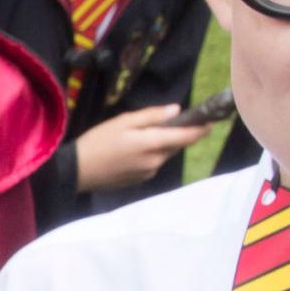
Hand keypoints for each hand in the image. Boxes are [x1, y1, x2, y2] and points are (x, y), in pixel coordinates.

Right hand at [73, 105, 207, 191]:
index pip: (186, 136)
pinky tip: (131, 151)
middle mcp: (155, 161)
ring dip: (161, 144)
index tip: (212, 120)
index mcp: (152, 144)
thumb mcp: (123, 121)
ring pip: (164, 154)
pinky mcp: (140, 180)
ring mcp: (148, 173)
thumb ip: (152, 116)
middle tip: (169, 122)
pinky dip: (150, 155)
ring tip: (141, 136)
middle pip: (175, 145)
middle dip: (177, 134)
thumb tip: (176, 111)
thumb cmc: (97, 141)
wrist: (77, 172)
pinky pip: (152, 163)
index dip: (202, 128)